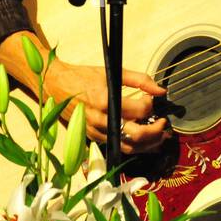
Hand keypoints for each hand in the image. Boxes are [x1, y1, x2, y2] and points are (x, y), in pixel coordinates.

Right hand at [43, 60, 171, 155]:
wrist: (57, 86)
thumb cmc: (84, 77)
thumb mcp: (113, 72)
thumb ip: (140, 80)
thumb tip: (161, 90)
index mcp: (106, 101)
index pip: (140, 110)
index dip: (151, 104)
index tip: (152, 97)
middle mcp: (101, 120)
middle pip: (137, 135)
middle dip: (156, 132)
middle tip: (164, 123)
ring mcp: (96, 132)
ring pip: (129, 147)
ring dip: (149, 145)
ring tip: (160, 136)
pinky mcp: (93, 138)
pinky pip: (118, 148)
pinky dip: (134, 147)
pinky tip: (144, 142)